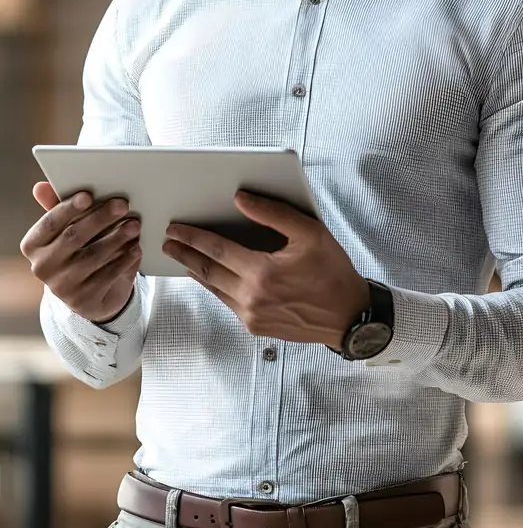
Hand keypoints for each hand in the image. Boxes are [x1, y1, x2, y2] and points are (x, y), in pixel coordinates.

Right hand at [20, 183, 141, 323]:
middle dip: (100, 218)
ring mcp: (63, 287)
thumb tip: (41, 186)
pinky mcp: (84, 301)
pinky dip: (124, 259)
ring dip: (117, 238)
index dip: (68, 208)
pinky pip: (108, 275)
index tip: (88, 195)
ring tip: (135, 225)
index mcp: (33, 245)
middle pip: (73, 236)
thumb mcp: (67, 229)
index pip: (50, 223)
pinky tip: (136, 248)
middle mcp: (42, 267)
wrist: (89, 293)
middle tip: (123, 204)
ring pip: (93, 256)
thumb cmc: (77, 250)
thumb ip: (59, 207)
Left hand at [162, 191, 369, 348]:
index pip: (216, 251)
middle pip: (207, 272)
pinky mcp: (256, 327)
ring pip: (214, 289)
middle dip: (186, 254)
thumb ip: (273, 214)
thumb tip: (241, 200)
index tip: (176, 229)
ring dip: (196, 272)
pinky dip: (215, 287)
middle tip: (169, 242)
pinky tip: (211, 278)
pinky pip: (227, 303)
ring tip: (183, 258)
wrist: (349, 316)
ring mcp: (252, 316)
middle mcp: (252, 298)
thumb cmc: (333, 272)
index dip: (193, 237)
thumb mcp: (310, 233)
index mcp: (262, 273)